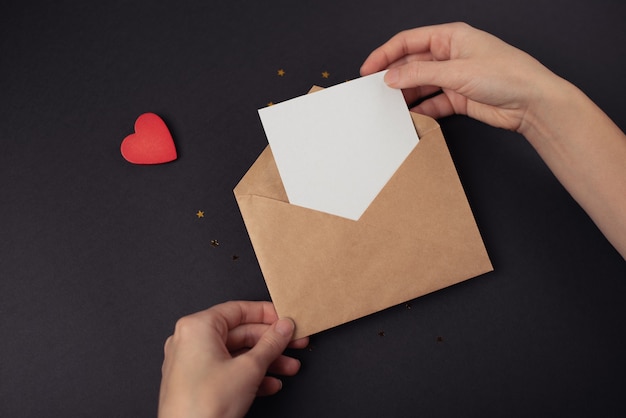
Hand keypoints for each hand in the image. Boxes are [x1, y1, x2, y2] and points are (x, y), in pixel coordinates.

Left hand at [158, 301, 308, 417]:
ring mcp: (191, 363)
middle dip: (271, 342)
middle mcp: (190, 341)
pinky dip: (249, 375)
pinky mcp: (195, 383)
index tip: (285, 319)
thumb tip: (283, 328)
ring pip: (236, 354)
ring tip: (289, 367)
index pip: (238, 310)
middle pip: (239, 333)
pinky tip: (270, 384)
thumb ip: (271, 343)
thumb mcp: (249, 369)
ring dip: (265, 361)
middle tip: (294, 343)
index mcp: (198, 327)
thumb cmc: (204, 405)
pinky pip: (226, 371)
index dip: (267, 314)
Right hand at [360, 22, 561, 133]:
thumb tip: (391, 76)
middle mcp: (450, 55)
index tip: (368, 69)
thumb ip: (420, 73)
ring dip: (406, 95)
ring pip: (421, 84)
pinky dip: (421, 110)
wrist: (532, 102)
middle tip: (375, 91)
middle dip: (394, 77)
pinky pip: (432, 103)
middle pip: (412, 64)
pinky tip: (411, 116)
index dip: (385, 54)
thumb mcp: (456, 71)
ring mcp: (454, 77)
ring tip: (389, 107)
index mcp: (450, 37)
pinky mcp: (459, 97)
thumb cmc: (506, 75)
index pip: (409, 41)